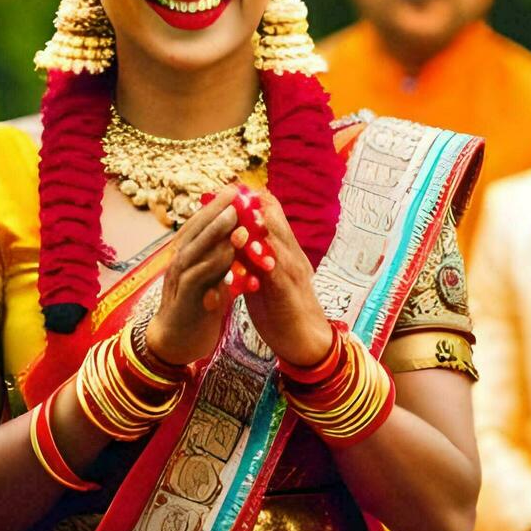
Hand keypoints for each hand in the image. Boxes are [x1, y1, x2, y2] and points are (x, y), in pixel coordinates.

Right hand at [147, 191, 239, 364]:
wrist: (176, 343)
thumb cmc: (198, 307)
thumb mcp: (212, 278)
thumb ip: (222, 259)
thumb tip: (240, 236)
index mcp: (187, 256)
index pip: (199, 225)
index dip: (215, 207)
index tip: (234, 189)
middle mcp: (180, 263)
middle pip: (194, 232)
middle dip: (215, 212)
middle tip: (234, 194)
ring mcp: (179, 281)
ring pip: (194, 251)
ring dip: (214, 234)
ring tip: (234, 218)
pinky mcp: (183, 300)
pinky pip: (196, 278)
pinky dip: (211, 265)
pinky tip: (228, 255)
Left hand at [232, 190, 331, 366]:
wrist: (306, 342)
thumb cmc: (283, 310)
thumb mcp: (266, 277)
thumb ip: (254, 258)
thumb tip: (234, 240)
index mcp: (286, 250)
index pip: (272, 213)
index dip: (250, 198)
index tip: (226, 189)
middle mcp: (291, 254)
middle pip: (274, 217)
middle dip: (248, 203)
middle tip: (224, 190)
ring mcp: (292, 270)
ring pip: (275, 237)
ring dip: (255, 223)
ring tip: (235, 208)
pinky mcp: (287, 290)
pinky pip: (272, 268)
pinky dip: (259, 256)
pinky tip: (244, 248)